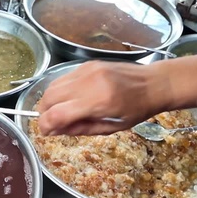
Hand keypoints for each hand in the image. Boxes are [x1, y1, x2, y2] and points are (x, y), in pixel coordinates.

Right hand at [37, 60, 169, 135]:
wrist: (153, 83)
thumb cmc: (136, 110)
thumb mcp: (110, 128)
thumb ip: (80, 129)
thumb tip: (55, 130)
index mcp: (97, 102)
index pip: (57, 114)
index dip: (45, 126)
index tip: (46, 132)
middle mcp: (88, 83)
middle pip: (49, 98)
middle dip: (44, 113)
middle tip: (50, 123)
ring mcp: (86, 71)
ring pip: (52, 86)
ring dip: (49, 101)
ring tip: (57, 111)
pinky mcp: (87, 65)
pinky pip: (63, 78)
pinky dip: (59, 91)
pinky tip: (67, 99)